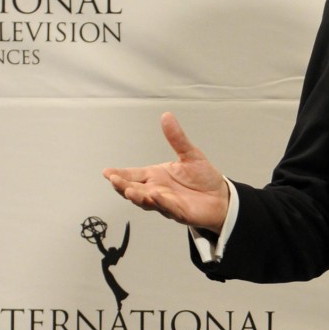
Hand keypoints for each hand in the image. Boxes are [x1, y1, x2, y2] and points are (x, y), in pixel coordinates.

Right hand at [103, 112, 229, 232]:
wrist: (221, 196)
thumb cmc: (203, 178)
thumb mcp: (190, 154)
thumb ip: (177, 138)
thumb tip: (166, 116)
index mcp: (156, 176)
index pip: (133, 175)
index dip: (119, 174)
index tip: (107, 172)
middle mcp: (157, 190)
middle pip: (135, 189)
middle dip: (123, 186)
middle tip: (114, 180)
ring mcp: (166, 203)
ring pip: (147, 201)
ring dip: (138, 196)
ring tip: (129, 190)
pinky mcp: (180, 212)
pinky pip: (168, 208)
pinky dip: (161, 202)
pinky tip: (155, 196)